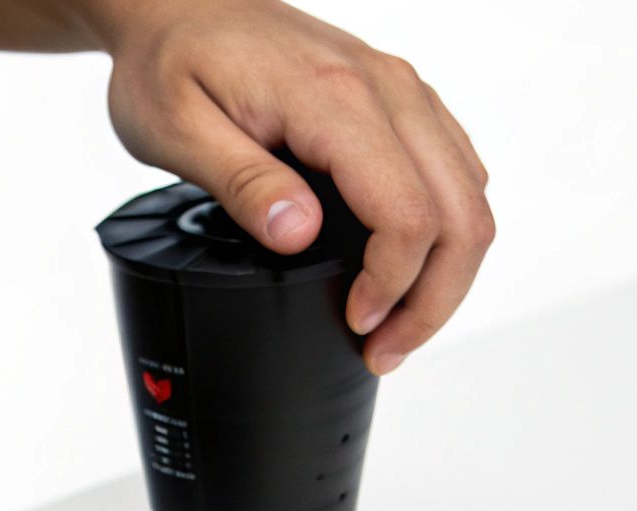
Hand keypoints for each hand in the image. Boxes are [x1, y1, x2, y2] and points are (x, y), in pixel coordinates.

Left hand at [90, 0, 492, 372]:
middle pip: (460, 211)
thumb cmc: (168, 61)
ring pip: (468, 193)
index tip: (355, 323)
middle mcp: (386, 87)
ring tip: (394, 325)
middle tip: (384, 350)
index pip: (405, 211)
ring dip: (445, 270)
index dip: (392, 284)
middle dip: (433, 297)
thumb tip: (297, 235)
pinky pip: (451, 169)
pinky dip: (442, 229)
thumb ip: (242, 182)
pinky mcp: (398, 99)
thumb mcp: (176, 130)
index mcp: (333, 97)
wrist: (176, 6)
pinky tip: (402, 269)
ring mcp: (401, 90)